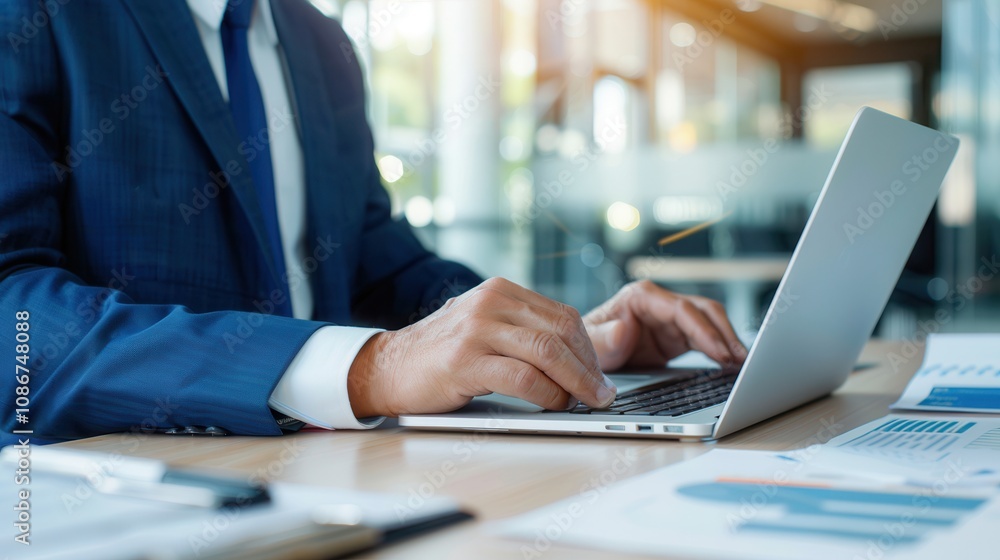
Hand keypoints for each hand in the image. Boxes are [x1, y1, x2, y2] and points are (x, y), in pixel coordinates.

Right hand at [347, 278, 616, 416]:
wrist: (387, 368)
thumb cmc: (442, 354)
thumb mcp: (485, 327)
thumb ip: (523, 330)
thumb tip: (580, 356)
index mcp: (501, 291)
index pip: (563, 315)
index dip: (590, 348)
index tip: (600, 375)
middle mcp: (491, 302)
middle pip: (561, 331)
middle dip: (589, 367)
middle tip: (603, 393)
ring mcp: (476, 329)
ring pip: (547, 351)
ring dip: (576, 381)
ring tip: (587, 402)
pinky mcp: (465, 360)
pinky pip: (522, 377)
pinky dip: (547, 394)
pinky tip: (555, 404)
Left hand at [584, 280, 746, 371]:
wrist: (586, 356)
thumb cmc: (588, 342)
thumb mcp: (591, 342)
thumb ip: (605, 337)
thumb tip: (623, 330)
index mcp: (642, 296)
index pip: (682, 309)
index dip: (704, 329)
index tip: (719, 350)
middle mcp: (661, 304)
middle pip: (703, 311)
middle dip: (724, 333)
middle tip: (741, 358)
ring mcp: (671, 320)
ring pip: (710, 323)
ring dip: (728, 341)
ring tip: (743, 363)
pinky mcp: (677, 337)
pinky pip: (706, 339)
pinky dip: (720, 350)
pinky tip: (732, 365)